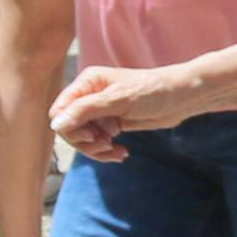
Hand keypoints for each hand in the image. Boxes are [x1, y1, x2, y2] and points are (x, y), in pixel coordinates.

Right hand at [50, 59, 200, 160]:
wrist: (182, 98)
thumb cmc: (153, 91)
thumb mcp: (118, 100)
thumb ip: (85, 111)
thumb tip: (54, 124)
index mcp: (87, 82)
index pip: (59, 111)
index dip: (69, 128)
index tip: (91, 136)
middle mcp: (90, 96)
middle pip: (69, 127)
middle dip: (85, 141)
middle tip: (106, 143)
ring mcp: (100, 111)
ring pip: (83, 139)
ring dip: (97, 150)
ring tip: (115, 150)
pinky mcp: (111, 124)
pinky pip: (98, 143)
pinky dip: (106, 151)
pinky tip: (121, 153)